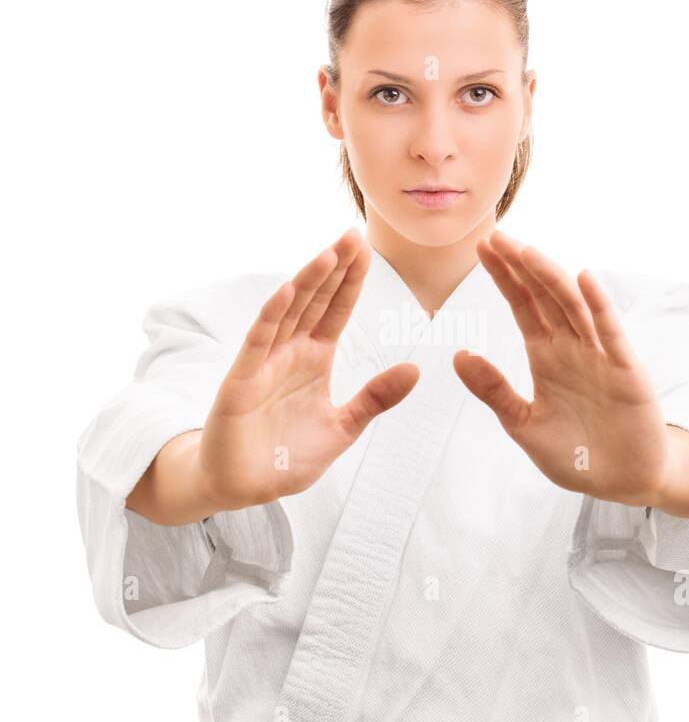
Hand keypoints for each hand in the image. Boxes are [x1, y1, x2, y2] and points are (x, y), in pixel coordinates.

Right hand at [196, 229, 419, 509]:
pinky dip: (272, 315)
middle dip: (333, 268)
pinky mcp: (241, 381)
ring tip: (328, 252)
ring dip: (307, 282)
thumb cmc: (285, 456)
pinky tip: (288, 290)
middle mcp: (289, 353)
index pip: (336, 310)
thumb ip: (375, 399)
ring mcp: (263, 363)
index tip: (367, 248)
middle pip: (314, 301)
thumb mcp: (343, 427)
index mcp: (314, 359)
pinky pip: (258, 342)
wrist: (244, 488)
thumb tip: (415, 370)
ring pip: (288, 312)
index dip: (351, 280)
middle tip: (353, 233)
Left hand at [452, 231, 672, 505]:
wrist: (622, 483)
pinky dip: (599, 304)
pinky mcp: (625, 369)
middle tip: (495, 235)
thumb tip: (457, 355)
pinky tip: (583, 279)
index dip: (503, 277)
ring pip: (573, 306)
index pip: (522, 305)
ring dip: (550, 278)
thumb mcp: (523, 424)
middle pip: (543, 296)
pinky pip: (610, 331)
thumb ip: (494, 391)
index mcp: (546, 355)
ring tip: (527, 252)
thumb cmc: (575, 454)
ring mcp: (600, 354)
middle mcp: (572, 347)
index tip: (482, 247)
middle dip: (520, 266)